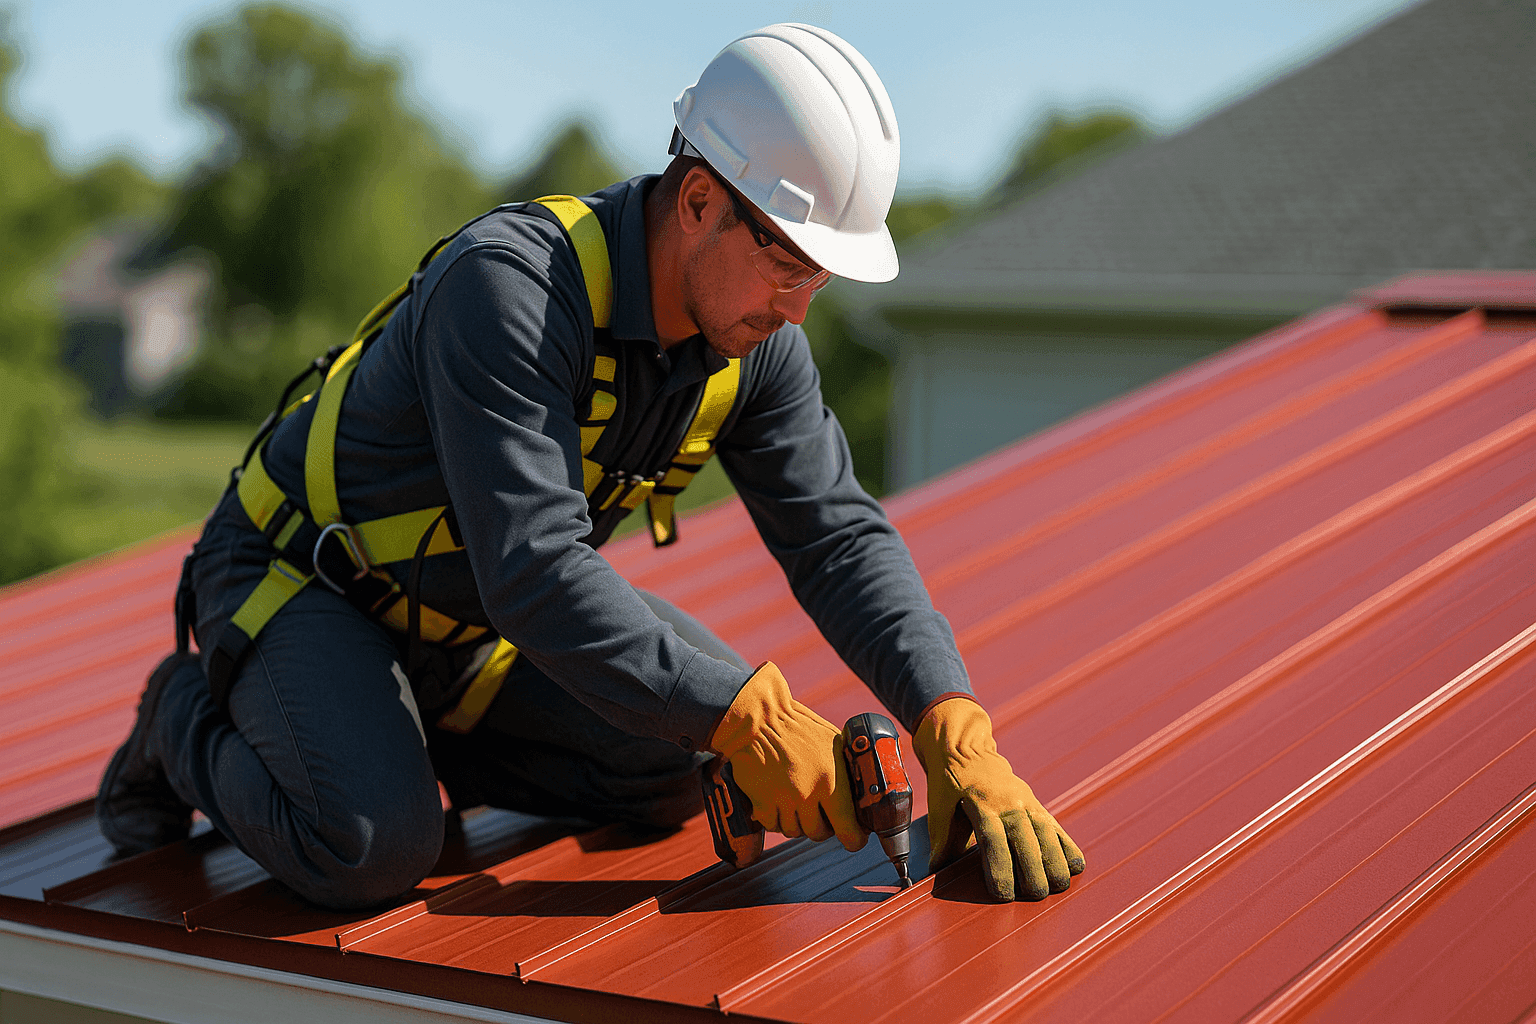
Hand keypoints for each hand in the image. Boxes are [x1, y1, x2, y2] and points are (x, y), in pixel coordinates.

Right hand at [709, 662, 865, 850]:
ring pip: (794, 831)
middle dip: (822, 827)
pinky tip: (777, 805)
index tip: (854, 840)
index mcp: (832, 781)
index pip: (847, 827)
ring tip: (796, 806)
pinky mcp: (762, 803)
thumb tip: (862, 789)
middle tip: (820, 816)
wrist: (760, 720)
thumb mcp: (833, 742)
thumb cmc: (798, 727)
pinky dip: (775, 819)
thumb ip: (845, 768)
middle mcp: (808, 794)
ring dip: (797, 823)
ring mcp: (783, 801)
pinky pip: (772, 825)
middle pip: (818, 833)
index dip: (853, 839)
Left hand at [915, 697, 1084, 900]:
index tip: (1003, 893)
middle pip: (1025, 839)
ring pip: (1046, 832)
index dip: (999, 867)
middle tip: (1036, 896)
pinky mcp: (1036, 805)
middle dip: (1033, 869)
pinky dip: (1067, 845)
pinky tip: (1076, 866)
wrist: (967, 748)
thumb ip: (942, 837)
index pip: (992, 840)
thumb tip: (937, 869)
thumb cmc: (950, 782)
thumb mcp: (939, 804)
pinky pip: (1055, 826)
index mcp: (981, 803)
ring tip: (1059, 886)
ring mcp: (1026, 802)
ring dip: (1055, 860)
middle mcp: (1008, 802)